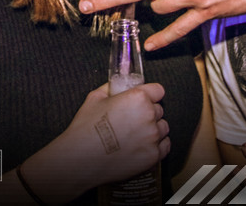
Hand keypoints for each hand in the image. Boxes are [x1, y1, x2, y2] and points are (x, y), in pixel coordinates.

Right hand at [31, 83, 168, 198]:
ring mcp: (153, 137)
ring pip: (162, 128)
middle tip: (132, 119)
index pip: (157, 90)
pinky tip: (142, 146)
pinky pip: (164, 146)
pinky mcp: (153, 156)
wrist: (80, 159)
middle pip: (159, 110)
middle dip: (148, 112)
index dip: (149, 94)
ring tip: (135, 135)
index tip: (144, 98)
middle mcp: (149, 116)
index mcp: (137, 98)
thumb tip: (117, 86)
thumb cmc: (86, 129)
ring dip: (153, 129)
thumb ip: (111, 88)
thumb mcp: (95, 98)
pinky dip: (156, 145)